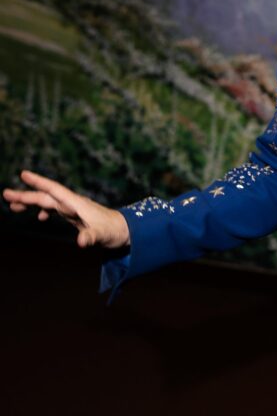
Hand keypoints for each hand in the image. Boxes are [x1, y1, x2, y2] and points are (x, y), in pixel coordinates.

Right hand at [3, 170, 130, 248]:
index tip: (23, 173)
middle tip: (5, 194)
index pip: (54, 190)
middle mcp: (73, 203)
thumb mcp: (102, 236)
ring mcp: (74, 209)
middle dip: (26, 195)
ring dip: (31, 202)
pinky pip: (55, 210)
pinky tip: (38, 218)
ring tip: (12, 206)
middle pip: (46, 196)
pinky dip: (43, 211)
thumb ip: (90, 237)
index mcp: (76, 204)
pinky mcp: (76, 216)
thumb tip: (80, 241)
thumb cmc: (114, 232)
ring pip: (48, 202)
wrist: (126, 231)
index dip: (39, 181)